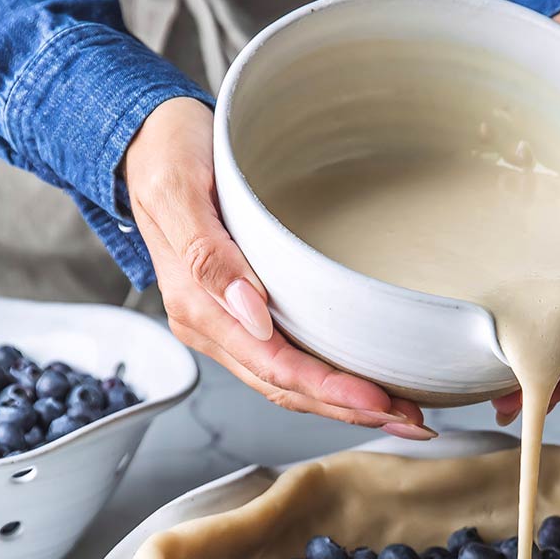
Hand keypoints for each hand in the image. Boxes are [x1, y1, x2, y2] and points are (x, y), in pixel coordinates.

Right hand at [124, 97, 434, 437]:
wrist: (146, 138)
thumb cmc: (167, 154)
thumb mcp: (179, 188)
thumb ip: (207, 254)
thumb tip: (251, 311)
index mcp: (197, 304)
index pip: (272, 365)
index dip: (327, 390)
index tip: (378, 401)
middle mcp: (212, 325)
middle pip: (286, 387)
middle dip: (350, 409)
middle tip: (413, 420)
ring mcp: (226, 323)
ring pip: (288, 383)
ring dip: (345, 404)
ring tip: (402, 414)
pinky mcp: (242, 313)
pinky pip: (286, 360)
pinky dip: (328, 380)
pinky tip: (363, 383)